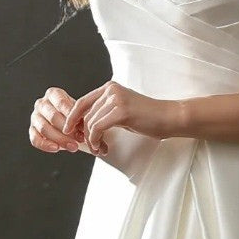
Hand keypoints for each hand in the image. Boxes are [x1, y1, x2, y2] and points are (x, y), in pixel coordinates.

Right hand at [29, 86, 105, 155]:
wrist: (72, 127)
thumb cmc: (78, 117)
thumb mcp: (82, 113)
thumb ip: (83, 116)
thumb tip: (89, 126)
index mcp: (53, 94)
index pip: (61, 103)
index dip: (72, 115)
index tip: (82, 126)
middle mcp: (41, 103)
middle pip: (52, 116)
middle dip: (68, 130)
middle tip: (81, 139)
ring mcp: (35, 117)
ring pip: (44, 128)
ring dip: (60, 139)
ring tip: (74, 147)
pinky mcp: (32, 130)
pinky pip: (35, 139)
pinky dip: (45, 145)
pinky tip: (57, 149)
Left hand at [64, 79, 178, 151]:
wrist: (169, 118)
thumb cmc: (149, 118)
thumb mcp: (122, 111)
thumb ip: (105, 113)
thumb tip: (85, 126)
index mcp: (110, 88)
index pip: (82, 102)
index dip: (72, 118)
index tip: (69, 131)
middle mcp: (111, 90)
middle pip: (85, 115)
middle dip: (85, 134)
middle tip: (93, 148)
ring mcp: (116, 99)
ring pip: (90, 123)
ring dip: (92, 141)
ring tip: (101, 149)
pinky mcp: (121, 111)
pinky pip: (97, 128)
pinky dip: (96, 140)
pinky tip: (103, 147)